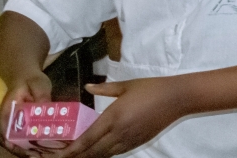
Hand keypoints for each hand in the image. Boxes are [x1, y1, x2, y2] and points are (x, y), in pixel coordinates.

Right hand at [0, 72, 52, 157]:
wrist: (26, 76)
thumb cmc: (31, 80)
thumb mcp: (39, 84)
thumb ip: (42, 96)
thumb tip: (46, 108)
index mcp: (7, 113)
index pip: (5, 134)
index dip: (14, 145)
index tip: (27, 152)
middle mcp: (6, 122)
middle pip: (10, 142)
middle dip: (22, 152)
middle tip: (38, 156)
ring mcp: (13, 125)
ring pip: (16, 143)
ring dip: (27, 150)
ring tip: (42, 155)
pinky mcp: (21, 126)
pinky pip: (23, 139)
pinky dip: (31, 145)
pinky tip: (44, 148)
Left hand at [53, 78, 188, 157]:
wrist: (177, 98)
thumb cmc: (151, 88)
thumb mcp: (126, 85)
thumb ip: (104, 89)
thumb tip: (88, 87)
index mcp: (113, 117)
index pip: (87, 139)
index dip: (72, 149)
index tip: (59, 154)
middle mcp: (119, 132)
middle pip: (92, 152)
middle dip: (77, 156)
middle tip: (64, 157)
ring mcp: (129, 140)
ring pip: (104, 154)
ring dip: (90, 156)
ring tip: (79, 156)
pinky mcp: (137, 142)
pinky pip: (116, 152)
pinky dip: (104, 154)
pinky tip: (99, 152)